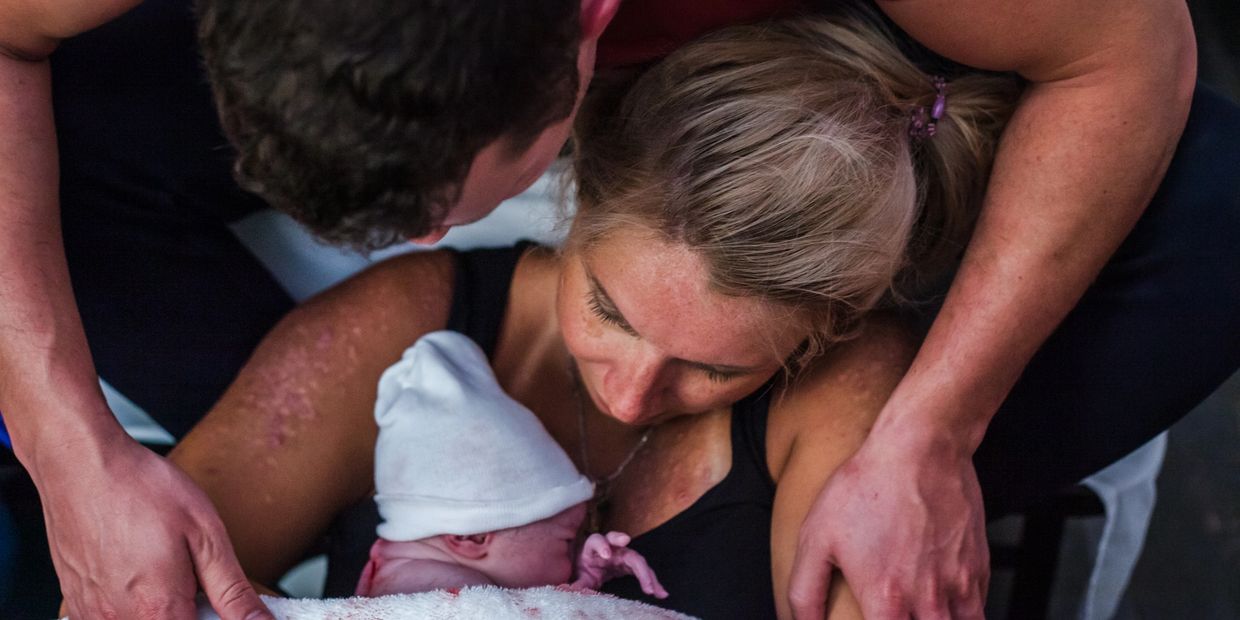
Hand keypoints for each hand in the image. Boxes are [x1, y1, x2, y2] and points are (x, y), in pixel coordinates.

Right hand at [36, 434, 272, 619]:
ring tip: (161, 566)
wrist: (81, 465)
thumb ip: (232, 590)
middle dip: (189, 611)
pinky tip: (136, 569)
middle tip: (190, 572)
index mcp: (158, 610)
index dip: (217, 619)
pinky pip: (113, 616)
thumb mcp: (205, 535)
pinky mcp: (77, 602)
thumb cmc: (140, 489)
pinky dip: (133, 601)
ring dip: (161, 607)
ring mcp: (93, 614)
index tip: (218, 599)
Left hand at [570, 531, 667, 598]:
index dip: (602, 545)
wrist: (588, 568)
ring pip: (639, 563)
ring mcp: (622, 556)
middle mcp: (612, 548)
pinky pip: (643, 572)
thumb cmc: (582, 568)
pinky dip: (652, 582)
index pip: (596, 540)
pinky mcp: (629, 565)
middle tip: (646, 583)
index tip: (607, 555)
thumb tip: (571, 591)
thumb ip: (578, 583)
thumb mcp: (578, 576)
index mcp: (593, 548)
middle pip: (628, 553)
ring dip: (650, 577)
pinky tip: (661, 593)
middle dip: (639, 567)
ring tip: (658, 592)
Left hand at [787, 435, 987, 618]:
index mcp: (886, 600)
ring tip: (920, 612)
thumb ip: (805, 592)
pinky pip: (978, 611)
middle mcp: (928, 601)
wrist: (921, 448)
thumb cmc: (867, 487)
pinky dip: (962, 614)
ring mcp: (960, 586)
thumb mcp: (816, 537)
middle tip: (894, 612)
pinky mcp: (979, 569)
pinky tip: (943, 604)